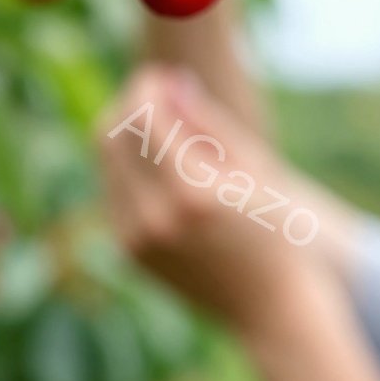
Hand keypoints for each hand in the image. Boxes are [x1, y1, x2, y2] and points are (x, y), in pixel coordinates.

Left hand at [96, 65, 327, 335]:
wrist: (268, 304)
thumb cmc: (273, 225)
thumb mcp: (253, 165)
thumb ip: (206, 121)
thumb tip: (168, 82)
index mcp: (191, 191)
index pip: (143, 117)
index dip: (146, 87)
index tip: (160, 76)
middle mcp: (155, 217)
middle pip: (111, 136)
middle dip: (127, 106)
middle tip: (153, 95)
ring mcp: (136, 239)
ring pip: (106, 163)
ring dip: (124, 136)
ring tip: (159, 128)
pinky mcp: (129, 253)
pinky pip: (114, 193)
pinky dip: (128, 171)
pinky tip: (157, 167)